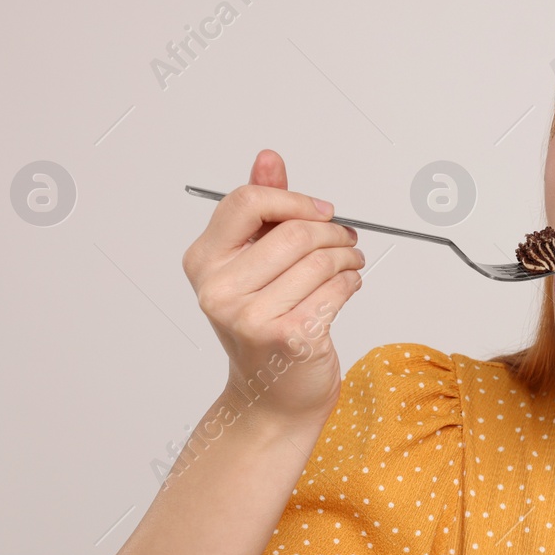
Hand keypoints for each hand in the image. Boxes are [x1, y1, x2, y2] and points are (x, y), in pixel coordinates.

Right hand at [181, 149, 363, 425]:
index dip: (294, 199)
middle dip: (332, 231)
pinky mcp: (286, 337)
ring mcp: (249, 317)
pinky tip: (348, 287)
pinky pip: (335, 291)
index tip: (322, 210)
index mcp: (203, 261)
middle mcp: (217, 289)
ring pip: (319, 261)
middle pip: (292, 231)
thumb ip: (261, 209)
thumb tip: (269, 158)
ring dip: (348, 257)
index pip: (247, 202)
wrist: (272, 397)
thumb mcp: (254, 265)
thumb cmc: (266, 326)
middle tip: (348, 239)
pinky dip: (351, 284)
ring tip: (351, 263)